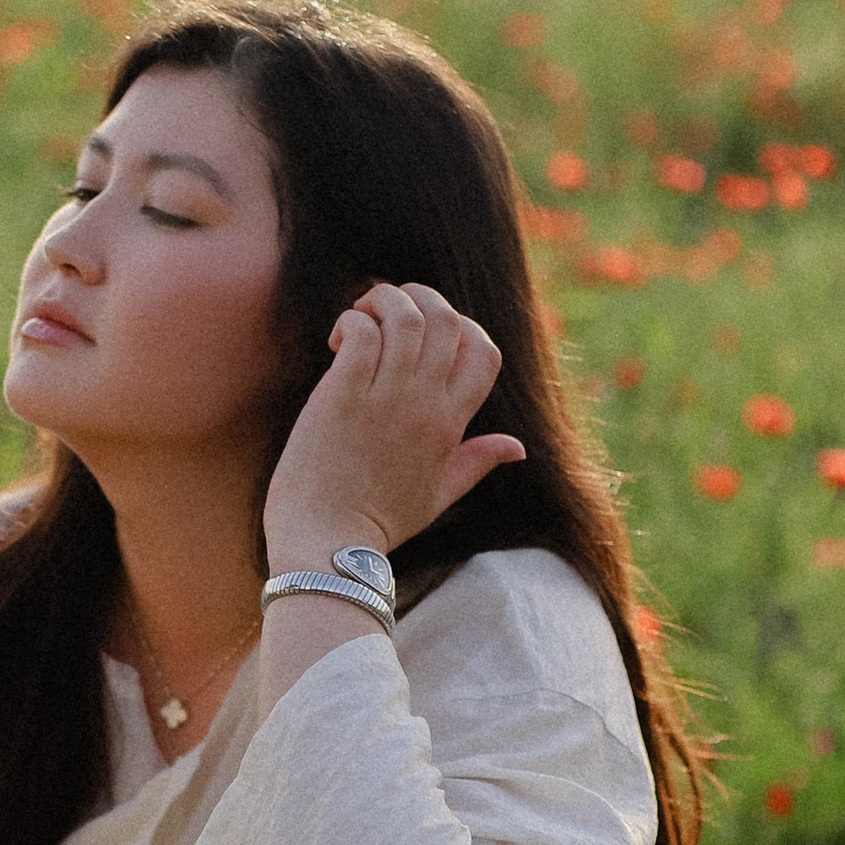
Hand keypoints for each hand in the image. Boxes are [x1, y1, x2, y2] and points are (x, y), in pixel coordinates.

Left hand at [260, 282, 525, 574]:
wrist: (326, 547)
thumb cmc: (376, 523)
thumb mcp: (439, 495)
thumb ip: (476, 463)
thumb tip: (517, 447)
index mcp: (451, 425)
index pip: (484, 352)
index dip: (462, 328)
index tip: (426, 337)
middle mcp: (424, 406)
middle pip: (447, 319)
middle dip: (419, 297)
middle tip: (385, 310)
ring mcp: (385, 400)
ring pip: (406, 316)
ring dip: (383, 301)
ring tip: (359, 316)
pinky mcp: (342, 397)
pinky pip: (362, 333)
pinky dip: (353, 321)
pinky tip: (338, 340)